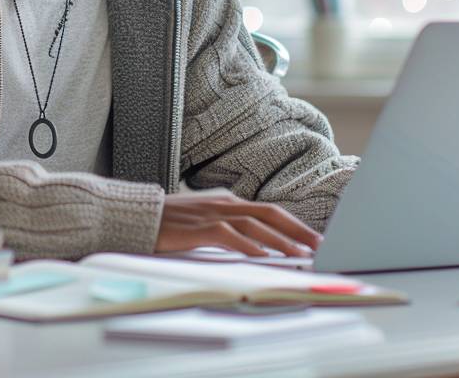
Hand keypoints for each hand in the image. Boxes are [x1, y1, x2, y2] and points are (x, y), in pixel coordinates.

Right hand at [154, 190, 322, 257]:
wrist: (137, 214)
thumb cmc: (170, 222)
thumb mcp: (204, 222)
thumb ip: (228, 229)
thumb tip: (255, 246)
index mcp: (229, 203)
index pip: (270, 212)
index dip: (295, 225)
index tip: (315, 238)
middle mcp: (225, 204)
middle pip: (271, 214)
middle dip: (298, 230)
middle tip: (321, 245)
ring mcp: (212, 214)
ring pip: (255, 225)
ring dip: (280, 240)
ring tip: (299, 254)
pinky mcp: (198, 227)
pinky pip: (228, 235)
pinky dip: (247, 245)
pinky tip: (261, 256)